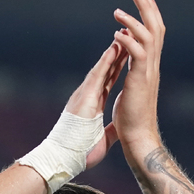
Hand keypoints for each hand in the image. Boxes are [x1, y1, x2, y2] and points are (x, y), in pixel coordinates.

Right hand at [63, 41, 127, 169]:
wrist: (65, 159)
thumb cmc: (80, 152)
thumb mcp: (102, 140)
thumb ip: (110, 131)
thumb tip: (119, 129)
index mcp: (94, 105)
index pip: (109, 81)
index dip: (118, 67)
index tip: (128, 54)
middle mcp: (89, 96)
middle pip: (107, 70)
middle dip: (118, 53)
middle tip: (128, 35)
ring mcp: (85, 95)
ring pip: (102, 68)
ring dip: (113, 51)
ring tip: (123, 34)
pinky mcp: (84, 97)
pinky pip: (97, 76)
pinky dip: (105, 62)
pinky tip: (114, 48)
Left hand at [111, 0, 164, 153]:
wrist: (138, 137)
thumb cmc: (132, 121)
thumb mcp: (132, 91)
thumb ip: (134, 75)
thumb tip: (131, 68)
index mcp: (149, 68)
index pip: (153, 35)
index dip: (149, 15)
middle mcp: (152, 66)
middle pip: (155, 28)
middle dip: (146, 7)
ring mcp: (148, 72)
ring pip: (147, 36)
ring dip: (133, 20)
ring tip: (118, 11)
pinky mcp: (140, 79)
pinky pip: (137, 52)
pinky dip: (128, 40)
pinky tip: (117, 33)